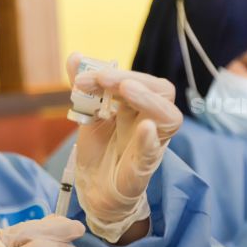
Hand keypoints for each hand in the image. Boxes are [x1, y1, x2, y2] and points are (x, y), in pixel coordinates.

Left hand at [67, 53, 181, 242]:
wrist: (94, 191)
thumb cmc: (100, 151)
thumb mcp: (88, 115)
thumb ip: (84, 87)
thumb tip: (75, 56)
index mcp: (139, 107)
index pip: (141, 80)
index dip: (115, 73)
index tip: (81, 77)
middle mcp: (150, 122)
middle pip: (161, 91)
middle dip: (131, 79)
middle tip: (101, 78)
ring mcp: (150, 145)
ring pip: (170, 117)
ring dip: (148, 100)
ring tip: (125, 89)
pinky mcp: (142, 170)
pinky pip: (153, 154)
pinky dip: (150, 140)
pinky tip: (145, 128)